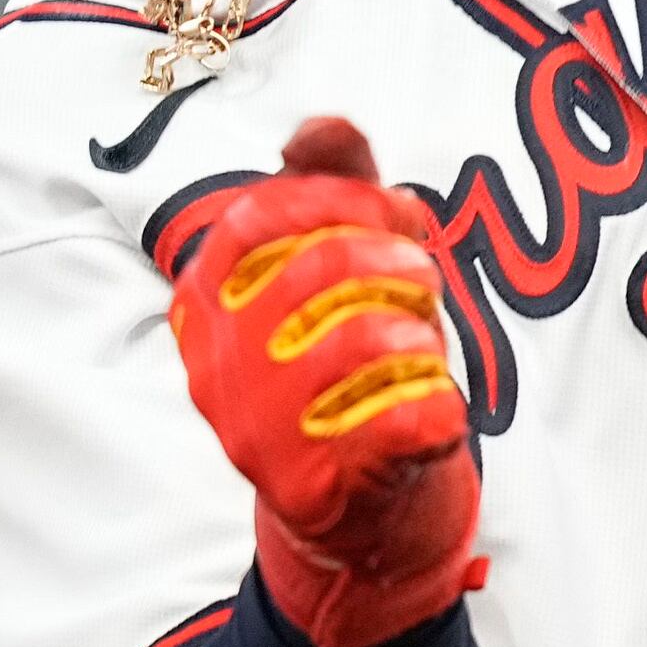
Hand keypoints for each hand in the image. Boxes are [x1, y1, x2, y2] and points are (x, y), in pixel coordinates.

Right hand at [166, 116, 483, 646]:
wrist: (359, 524)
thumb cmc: (348, 376)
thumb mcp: (340, 269)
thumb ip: (332, 188)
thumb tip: (322, 123)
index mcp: (206, 305)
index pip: (262, 214)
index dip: (343, 199)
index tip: (393, 214)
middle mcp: (218, 368)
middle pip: (327, 269)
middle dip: (401, 264)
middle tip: (423, 284)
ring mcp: (261, 433)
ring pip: (372, 343)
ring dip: (423, 339)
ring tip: (422, 354)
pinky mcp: (319, 489)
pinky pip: (408, 417)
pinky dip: (441, 406)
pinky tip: (432, 412)